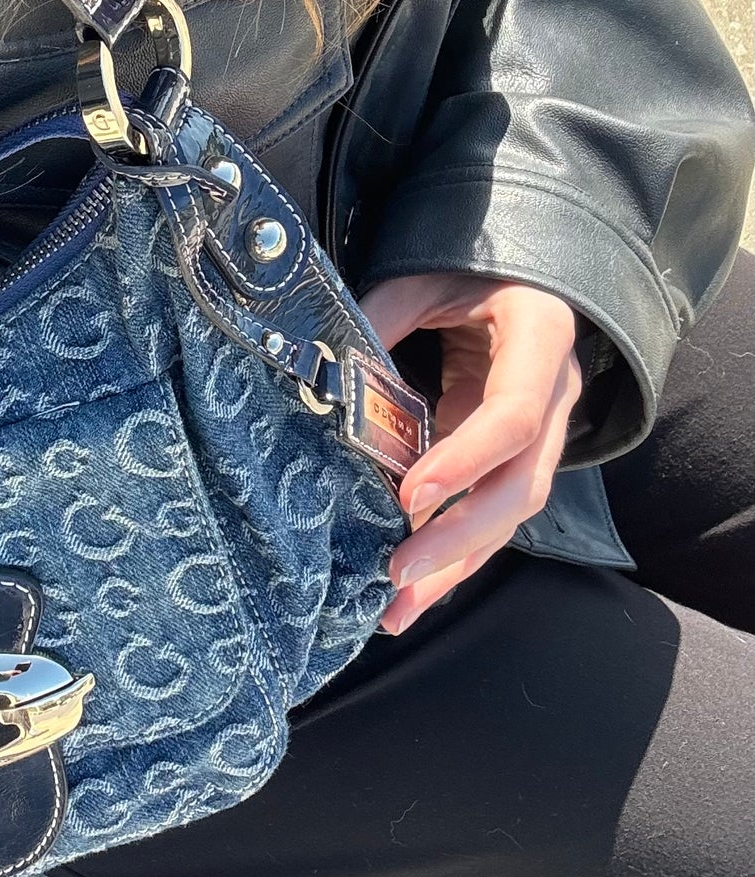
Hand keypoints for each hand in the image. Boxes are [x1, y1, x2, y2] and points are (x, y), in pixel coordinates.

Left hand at [359, 274, 582, 633]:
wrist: (515, 272)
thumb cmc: (465, 266)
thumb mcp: (421, 278)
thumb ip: (378, 319)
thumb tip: (321, 371)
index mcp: (540, 339)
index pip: (514, 415)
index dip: (465, 459)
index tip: (408, 495)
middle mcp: (556, 394)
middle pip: (522, 484)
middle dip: (460, 538)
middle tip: (399, 574)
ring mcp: (543, 431)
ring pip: (511, 514)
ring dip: (456, 566)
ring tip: (398, 611)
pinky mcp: (515, 456)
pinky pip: (491, 512)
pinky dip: (453, 553)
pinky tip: (413, 591)